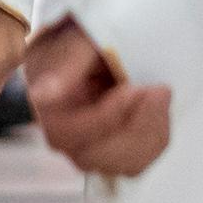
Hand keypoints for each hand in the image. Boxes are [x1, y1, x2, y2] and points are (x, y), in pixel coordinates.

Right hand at [24, 17, 173, 178]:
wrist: (97, 42)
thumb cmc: (82, 37)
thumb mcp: (75, 41)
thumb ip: (63, 65)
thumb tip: (42, 96)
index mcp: (47, 110)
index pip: (73, 132)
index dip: (108, 116)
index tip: (135, 89)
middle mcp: (63, 138)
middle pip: (99, 157)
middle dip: (136, 127)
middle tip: (158, 89)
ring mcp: (89, 149)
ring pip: (125, 164)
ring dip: (151, 131)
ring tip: (159, 93)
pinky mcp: (113, 152)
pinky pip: (140, 160)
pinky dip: (155, 137)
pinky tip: (158, 108)